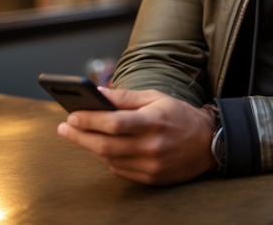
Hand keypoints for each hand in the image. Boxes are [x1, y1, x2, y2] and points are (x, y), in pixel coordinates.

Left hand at [57, 88, 216, 184]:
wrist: (208, 143)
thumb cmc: (179, 115)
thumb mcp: (156, 97)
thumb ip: (127, 97)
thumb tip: (99, 93)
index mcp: (153, 121)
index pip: (114, 122)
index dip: (89, 119)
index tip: (72, 115)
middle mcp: (151, 145)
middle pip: (105, 144)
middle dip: (80, 136)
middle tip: (65, 127)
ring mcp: (150, 165)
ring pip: (109, 158)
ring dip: (90, 146)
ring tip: (79, 134)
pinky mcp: (150, 179)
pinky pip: (120, 169)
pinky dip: (108, 157)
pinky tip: (103, 146)